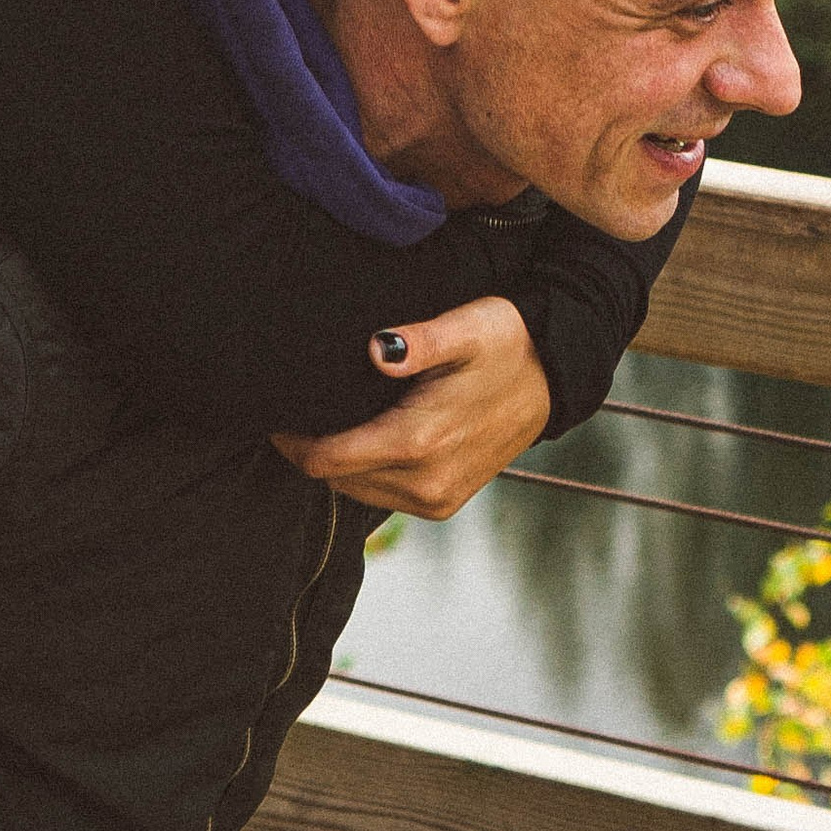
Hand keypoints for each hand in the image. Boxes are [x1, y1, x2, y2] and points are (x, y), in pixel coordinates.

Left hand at [272, 296, 550, 518]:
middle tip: (291, 409)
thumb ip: (420, 341)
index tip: (273, 412)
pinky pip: (383, 496)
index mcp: (420, 442)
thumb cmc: (507, 340)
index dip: (291, 441)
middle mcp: (426, 482)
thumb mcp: (467, 327)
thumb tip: (378, 349)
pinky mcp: (445, 503)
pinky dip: (363, 474)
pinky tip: (359, 438)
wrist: (557, 374)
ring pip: (356, 492)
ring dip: (335, 464)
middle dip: (308, 450)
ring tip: (320, 421)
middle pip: (336, 480)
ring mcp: (437, 498)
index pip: (328, 460)